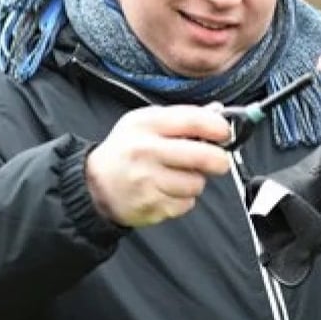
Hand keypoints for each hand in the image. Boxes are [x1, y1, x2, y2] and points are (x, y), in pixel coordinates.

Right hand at [85, 104, 230, 226]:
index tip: (225, 133)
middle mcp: (146, 151)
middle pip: (203, 156)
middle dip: (219, 160)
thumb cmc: (125, 150)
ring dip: (195, 181)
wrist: (95, 184)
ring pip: (197, 183)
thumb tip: (218, 113)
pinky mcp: (151, 206)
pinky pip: (186, 204)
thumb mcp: (144, 122)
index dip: (218, 127)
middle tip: (219, 161)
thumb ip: (181, 117)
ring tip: (178, 176)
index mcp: (146, 125)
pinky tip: (167, 190)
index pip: (193, 120)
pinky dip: (183, 199)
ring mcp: (148, 181)